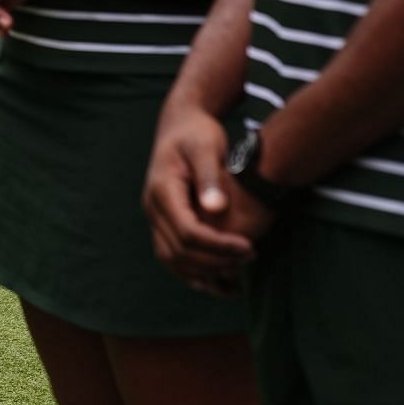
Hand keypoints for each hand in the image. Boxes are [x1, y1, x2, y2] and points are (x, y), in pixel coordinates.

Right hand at [143, 98, 255, 294]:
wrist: (180, 123)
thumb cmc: (197, 132)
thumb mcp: (206, 147)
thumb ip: (210, 177)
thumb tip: (216, 209)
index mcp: (162, 190)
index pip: (186, 232)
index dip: (218, 245)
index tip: (249, 247)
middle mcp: (152, 207)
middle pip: (178, 251)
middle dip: (215, 261)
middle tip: (250, 257)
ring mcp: (155, 216)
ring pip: (171, 259)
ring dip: (203, 273)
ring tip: (236, 279)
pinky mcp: (163, 221)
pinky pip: (172, 255)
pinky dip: (193, 272)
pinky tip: (218, 280)